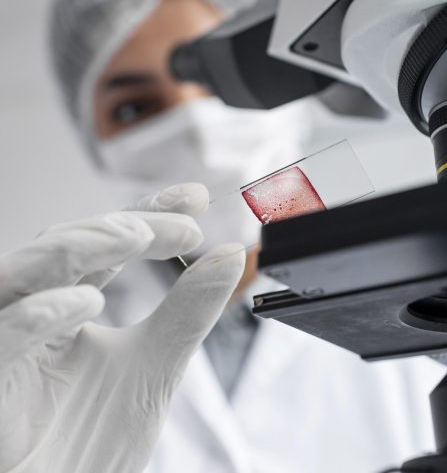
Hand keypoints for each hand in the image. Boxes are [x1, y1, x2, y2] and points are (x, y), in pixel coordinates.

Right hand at [0, 183, 244, 472]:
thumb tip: (228, 256)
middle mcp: (32, 314)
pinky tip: (85, 300)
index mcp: (68, 306)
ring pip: (23, 272)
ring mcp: (5, 345)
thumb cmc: (96, 442)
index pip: (108, 244)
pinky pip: (0, 337)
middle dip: (123, 225)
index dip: (149, 212)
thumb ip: (188, 312)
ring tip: (137, 236)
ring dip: (82, 245)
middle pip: (68, 244)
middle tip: (184, 226)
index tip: (196, 197)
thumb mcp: (154, 367)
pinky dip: (39, 314)